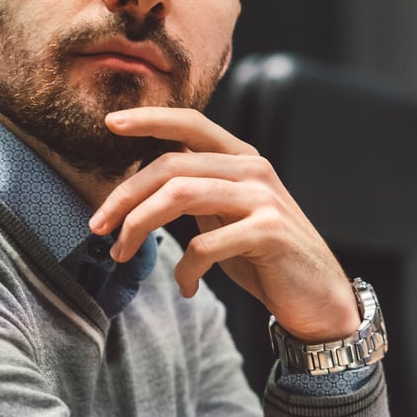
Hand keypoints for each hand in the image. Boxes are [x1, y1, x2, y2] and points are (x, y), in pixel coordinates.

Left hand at [89, 107, 359, 340]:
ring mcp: (262, 199)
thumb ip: (198, 192)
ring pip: (180, 196)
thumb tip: (146, 183)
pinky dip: (184, 270)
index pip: (191, 124)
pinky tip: (186, 287)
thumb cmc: (265, 257)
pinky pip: (205, 245)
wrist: (318, 297)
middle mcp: (253, 170)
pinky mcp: (268, 232)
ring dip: (139, 226)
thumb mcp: (228, 216)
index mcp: (242, 159)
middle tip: (98, 227)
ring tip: (123, 254)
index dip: (150, 119)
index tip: (110, 123)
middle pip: (171, 166)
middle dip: (124, 196)